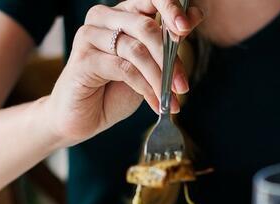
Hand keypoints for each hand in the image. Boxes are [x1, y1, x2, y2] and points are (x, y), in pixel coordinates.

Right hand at [43, 0, 204, 146]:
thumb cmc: (114, 89)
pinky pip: (124, 69)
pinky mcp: (83, 59)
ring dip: (159, 78)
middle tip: (183, 85)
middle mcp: (103, 17)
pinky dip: (145, 88)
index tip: (187, 28)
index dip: (171, 9)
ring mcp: (90, 36)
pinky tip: (155, 103)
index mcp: (122, 12)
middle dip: (170, 58)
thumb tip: (196, 15)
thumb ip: (168, 40)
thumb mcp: (149, 64)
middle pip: (146, 27)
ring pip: (136, 50)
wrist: (83, 117)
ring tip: (171, 99)